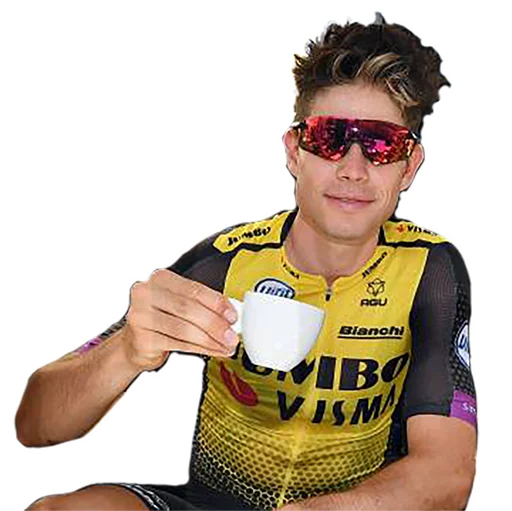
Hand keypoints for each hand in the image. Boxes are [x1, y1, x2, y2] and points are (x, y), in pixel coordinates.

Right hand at [121, 269, 239, 370]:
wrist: (135, 341)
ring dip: (210, 340)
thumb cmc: (162, 318)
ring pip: (184, 329)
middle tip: (232, 335)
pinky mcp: (142, 339)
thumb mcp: (180, 303)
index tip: (233, 316)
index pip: (194, 289)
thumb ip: (203, 304)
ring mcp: (141, 316)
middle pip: (188, 309)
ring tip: (226, 346)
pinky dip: (201, 349)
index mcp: (160, 278)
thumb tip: (230, 315)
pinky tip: (213, 351)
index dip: (217, 303)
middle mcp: (146, 293)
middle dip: (215, 324)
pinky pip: (178, 344)